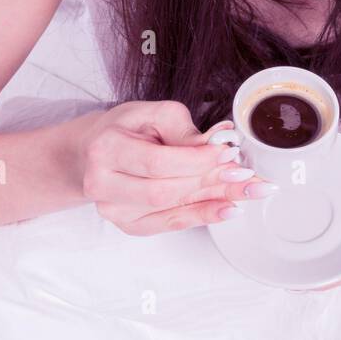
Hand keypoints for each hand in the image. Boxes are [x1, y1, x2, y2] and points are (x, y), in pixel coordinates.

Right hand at [72, 101, 275, 234]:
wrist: (91, 153)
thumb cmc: (124, 128)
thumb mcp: (151, 113)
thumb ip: (184, 129)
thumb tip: (221, 141)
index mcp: (106, 150)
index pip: (157, 162)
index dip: (197, 160)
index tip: (229, 153)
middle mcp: (103, 186)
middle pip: (166, 190)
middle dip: (212, 182)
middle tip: (248, 173)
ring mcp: (114, 211)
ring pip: (170, 211)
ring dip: (215, 201)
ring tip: (250, 190)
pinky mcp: (128, 226)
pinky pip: (169, 225)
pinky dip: (201, 216)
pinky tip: (228, 209)